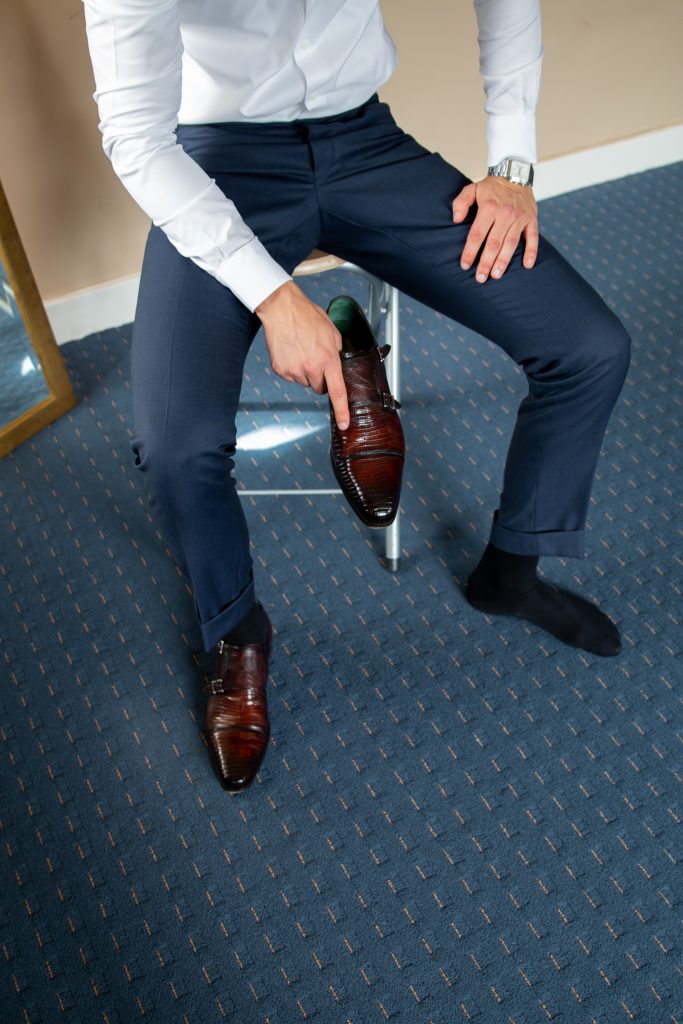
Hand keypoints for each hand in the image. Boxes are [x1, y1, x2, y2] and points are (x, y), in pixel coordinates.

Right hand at [255, 281, 348, 429]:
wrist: (282, 309)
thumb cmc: (308, 317)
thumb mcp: (332, 333)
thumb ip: (337, 352)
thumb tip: (338, 366)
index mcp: (328, 359)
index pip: (337, 392)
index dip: (342, 410)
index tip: (344, 424)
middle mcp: (311, 368)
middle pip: (320, 388)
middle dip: (321, 379)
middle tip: (316, 359)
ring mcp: (294, 371)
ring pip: (305, 382)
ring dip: (306, 372)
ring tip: (302, 351)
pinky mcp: (281, 370)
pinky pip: (292, 377)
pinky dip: (293, 368)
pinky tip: (292, 352)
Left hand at [452, 176, 538, 282]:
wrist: (515, 173)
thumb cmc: (491, 187)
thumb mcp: (472, 189)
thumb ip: (461, 202)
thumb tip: (456, 219)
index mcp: (489, 208)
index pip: (477, 234)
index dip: (470, 251)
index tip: (465, 265)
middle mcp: (505, 214)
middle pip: (493, 243)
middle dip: (486, 263)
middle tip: (480, 278)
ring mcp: (520, 218)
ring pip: (511, 243)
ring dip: (504, 261)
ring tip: (496, 275)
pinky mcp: (532, 219)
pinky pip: (533, 238)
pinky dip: (531, 252)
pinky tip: (527, 265)